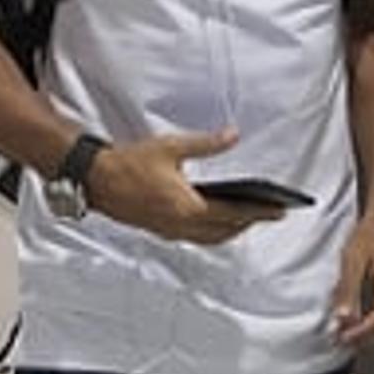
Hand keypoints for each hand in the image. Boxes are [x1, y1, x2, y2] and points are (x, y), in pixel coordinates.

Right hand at [84, 128, 284, 243]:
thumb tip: (233, 136)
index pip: (233, 214)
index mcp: (186, 208)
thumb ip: (207, 144)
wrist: (95, 179)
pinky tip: (217, 220)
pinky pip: (194, 237)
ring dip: (232, 231)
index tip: (279, 212)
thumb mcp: (172, 147)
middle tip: (271, 214)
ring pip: (209, 238)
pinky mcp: (159, 230)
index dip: (259, 213)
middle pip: (224, 232)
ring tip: (250, 218)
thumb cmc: (129, 164)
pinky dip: (212, 232)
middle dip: (249, 223)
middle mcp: (179, 225)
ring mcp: (168, 231)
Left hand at [332, 212, 373, 347]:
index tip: (341, 338)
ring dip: (373, 332)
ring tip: (352, 333)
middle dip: (364, 337)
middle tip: (342, 340)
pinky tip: (370, 321)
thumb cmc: (372, 231)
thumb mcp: (352, 259)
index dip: (360, 334)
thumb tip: (342, 319)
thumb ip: (347, 290)